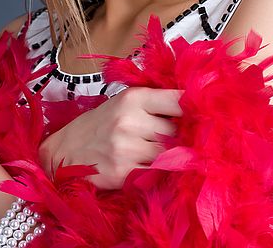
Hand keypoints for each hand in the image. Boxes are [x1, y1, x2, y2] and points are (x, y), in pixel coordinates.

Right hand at [39, 86, 182, 189]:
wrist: (66, 149)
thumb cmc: (102, 123)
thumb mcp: (125, 102)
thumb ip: (155, 103)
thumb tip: (194, 109)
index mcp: (134, 98)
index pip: (177, 100)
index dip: (195, 108)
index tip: (206, 113)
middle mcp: (131, 120)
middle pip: (177, 131)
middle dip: (183, 136)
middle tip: (186, 139)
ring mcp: (127, 148)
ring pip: (169, 153)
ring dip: (174, 155)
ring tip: (171, 153)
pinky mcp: (124, 172)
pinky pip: (157, 173)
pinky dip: (162, 172)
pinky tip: (159, 168)